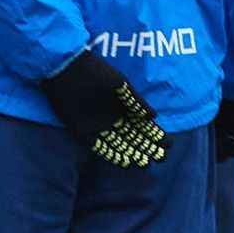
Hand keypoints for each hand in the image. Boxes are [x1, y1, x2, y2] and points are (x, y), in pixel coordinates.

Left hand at [40, 50, 166, 168]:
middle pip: (135, 139)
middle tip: (161, 157)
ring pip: (120, 145)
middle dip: (149, 149)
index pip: (144, 126)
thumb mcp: (118, 83)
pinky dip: (112, 155)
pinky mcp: (82, 132)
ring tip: (145, 163)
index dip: (157, 136)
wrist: (65, 69)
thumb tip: (153, 116)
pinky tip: (126, 162)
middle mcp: (113, 119)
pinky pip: (100, 148)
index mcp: (124, 107)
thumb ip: (135, 100)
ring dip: (133, 154)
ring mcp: (98, 126)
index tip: (169, 145)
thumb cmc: (94, 71)